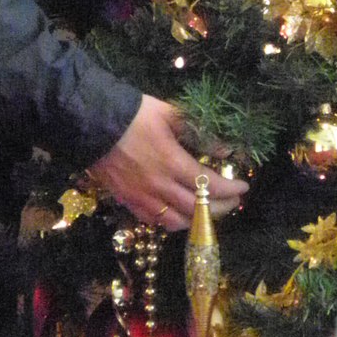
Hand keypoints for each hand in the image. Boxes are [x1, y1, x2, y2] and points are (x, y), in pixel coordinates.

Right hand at [88, 96, 247, 229]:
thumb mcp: (171, 114)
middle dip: (222, 207)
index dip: (232, 189)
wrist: (93, 123)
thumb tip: (225, 149)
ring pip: (177, 222)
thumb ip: (200, 133)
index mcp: (172, 162)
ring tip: (210, 210)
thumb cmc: (135, 114)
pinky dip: (173, 222)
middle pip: (199, 209)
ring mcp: (142, 197)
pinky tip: (182, 214)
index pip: (210, 185)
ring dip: (198, 220)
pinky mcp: (128, 201)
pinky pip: (155, 222)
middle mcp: (159, 186)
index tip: (244, 187)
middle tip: (233, 201)